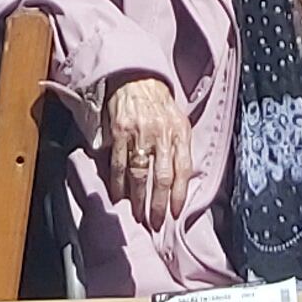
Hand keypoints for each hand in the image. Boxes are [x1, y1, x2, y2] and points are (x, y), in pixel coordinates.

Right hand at [100, 74, 189, 232]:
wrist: (137, 78)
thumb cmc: (160, 103)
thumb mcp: (179, 121)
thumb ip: (180, 148)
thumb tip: (182, 181)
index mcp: (179, 131)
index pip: (183, 169)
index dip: (179, 195)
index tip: (174, 213)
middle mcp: (161, 133)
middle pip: (161, 177)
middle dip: (157, 204)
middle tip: (154, 223)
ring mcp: (139, 133)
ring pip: (139, 174)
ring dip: (138, 199)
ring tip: (137, 215)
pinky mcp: (119, 132)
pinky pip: (119, 164)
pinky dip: (118, 184)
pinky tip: (118, 197)